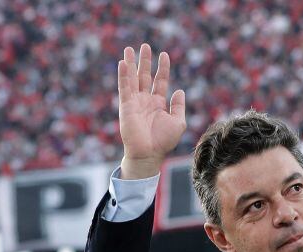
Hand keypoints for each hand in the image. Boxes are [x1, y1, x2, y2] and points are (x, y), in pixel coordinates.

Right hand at [117, 43, 185, 178]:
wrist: (149, 154)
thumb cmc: (163, 141)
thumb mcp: (178, 122)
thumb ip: (178, 106)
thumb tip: (179, 90)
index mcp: (158, 104)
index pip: (160, 81)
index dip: (162, 68)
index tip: (164, 54)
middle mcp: (145, 101)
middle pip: (145, 76)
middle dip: (145, 61)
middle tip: (144, 46)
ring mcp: (135, 102)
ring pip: (133, 78)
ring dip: (131, 63)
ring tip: (130, 48)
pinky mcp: (126, 106)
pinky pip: (124, 87)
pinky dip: (124, 75)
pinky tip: (123, 63)